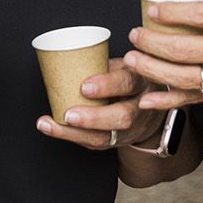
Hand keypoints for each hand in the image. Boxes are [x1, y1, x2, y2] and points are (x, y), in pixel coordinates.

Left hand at [34, 58, 165, 149]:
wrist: (151, 107)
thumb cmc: (130, 80)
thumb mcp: (123, 66)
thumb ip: (103, 66)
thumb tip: (67, 58)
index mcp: (141, 82)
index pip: (128, 83)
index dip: (107, 85)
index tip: (84, 86)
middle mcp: (141, 108)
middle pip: (122, 117)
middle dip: (93, 118)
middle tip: (68, 114)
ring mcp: (132, 128)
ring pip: (107, 136)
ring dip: (76, 133)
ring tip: (51, 125)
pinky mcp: (118, 141)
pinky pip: (96, 143)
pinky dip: (72, 137)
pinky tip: (53, 129)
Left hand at [125, 0, 202, 109]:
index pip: (201, 16)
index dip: (171, 13)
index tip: (152, 10)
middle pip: (188, 51)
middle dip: (154, 44)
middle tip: (135, 35)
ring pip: (188, 79)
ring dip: (155, 72)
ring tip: (134, 61)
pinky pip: (199, 100)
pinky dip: (171, 103)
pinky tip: (149, 100)